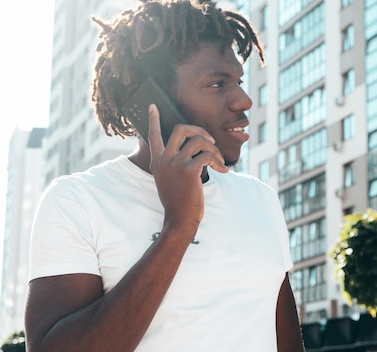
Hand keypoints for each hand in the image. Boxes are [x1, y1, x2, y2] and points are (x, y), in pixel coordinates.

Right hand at [147, 104, 227, 237]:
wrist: (180, 220)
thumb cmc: (178, 202)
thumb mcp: (169, 180)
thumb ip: (174, 163)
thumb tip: (192, 148)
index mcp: (157, 162)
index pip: (153, 136)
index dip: (153, 120)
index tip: (153, 106)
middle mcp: (164, 160)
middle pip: (181, 129)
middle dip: (199, 130)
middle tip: (209, 140)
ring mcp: (175, 164)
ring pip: (198, 140)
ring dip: (213, 147)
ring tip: (218, 159)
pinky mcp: (189, 170)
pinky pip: (208, 155)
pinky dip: (218, 161)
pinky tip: (223, 171)